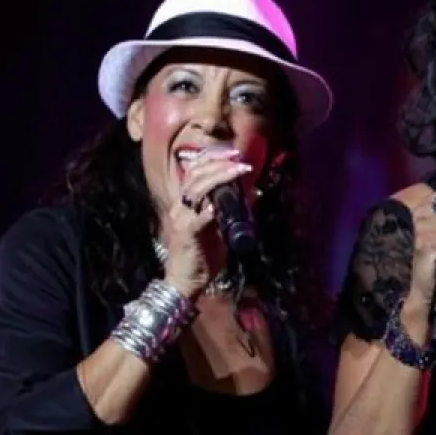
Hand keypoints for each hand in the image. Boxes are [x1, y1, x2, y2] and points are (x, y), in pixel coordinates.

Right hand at [162, 146, 253, 298]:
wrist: (187, 281)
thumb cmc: (204, 255)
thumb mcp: (221, 228)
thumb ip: (234, 210)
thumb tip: (254, 193)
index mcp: (187, 203)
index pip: (194, 171)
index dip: (212, 158)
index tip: (234, 153)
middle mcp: (181, 207)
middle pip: (196, 175)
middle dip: (219, 164)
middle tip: (240, 161)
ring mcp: (182, 219)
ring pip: (195, 190)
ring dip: (218, 178)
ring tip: (237, 172)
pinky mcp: (186, 234)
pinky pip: (197, 219)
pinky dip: (208, 210)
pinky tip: (217, 205)